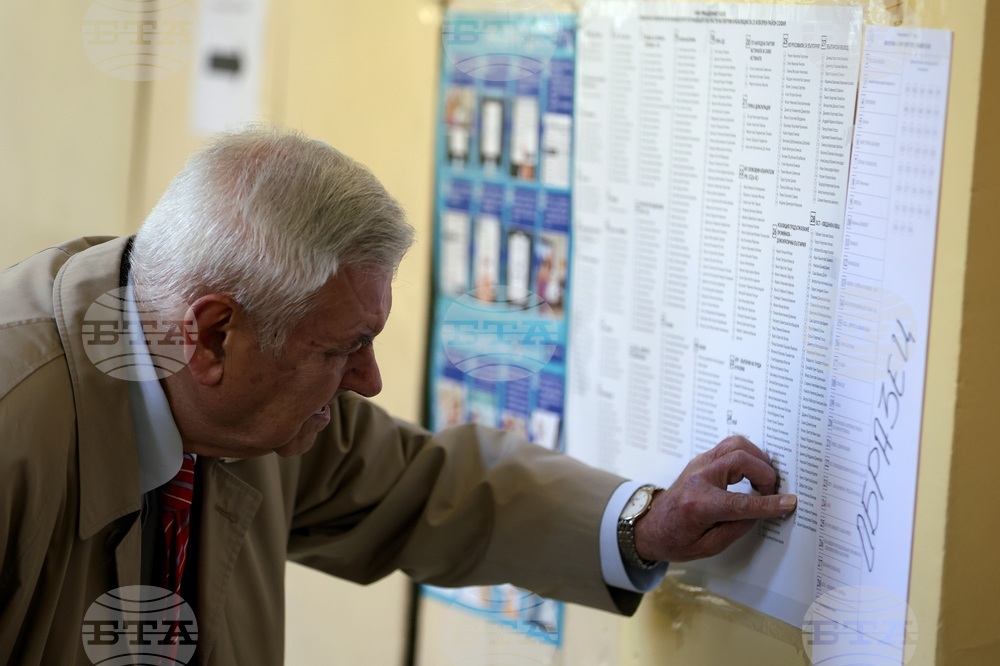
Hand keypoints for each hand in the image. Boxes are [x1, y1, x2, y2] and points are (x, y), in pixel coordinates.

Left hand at [633, 435, 796, 562]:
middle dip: (764, 474)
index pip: (741, 502)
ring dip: (756, 458)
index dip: (768, 503)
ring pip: (735, 444)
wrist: (651, 526)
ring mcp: (698, 464)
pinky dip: (746, 454)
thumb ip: (737, 528)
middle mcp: (698, 478)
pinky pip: (729, 446)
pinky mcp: (701, 460)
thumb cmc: (676, 539)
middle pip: (739, 460)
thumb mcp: (709, 546)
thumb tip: (762, 510)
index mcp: (698, 504)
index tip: (789, 503)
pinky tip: (752, 470)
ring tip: (763, 479)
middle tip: (771, 492)